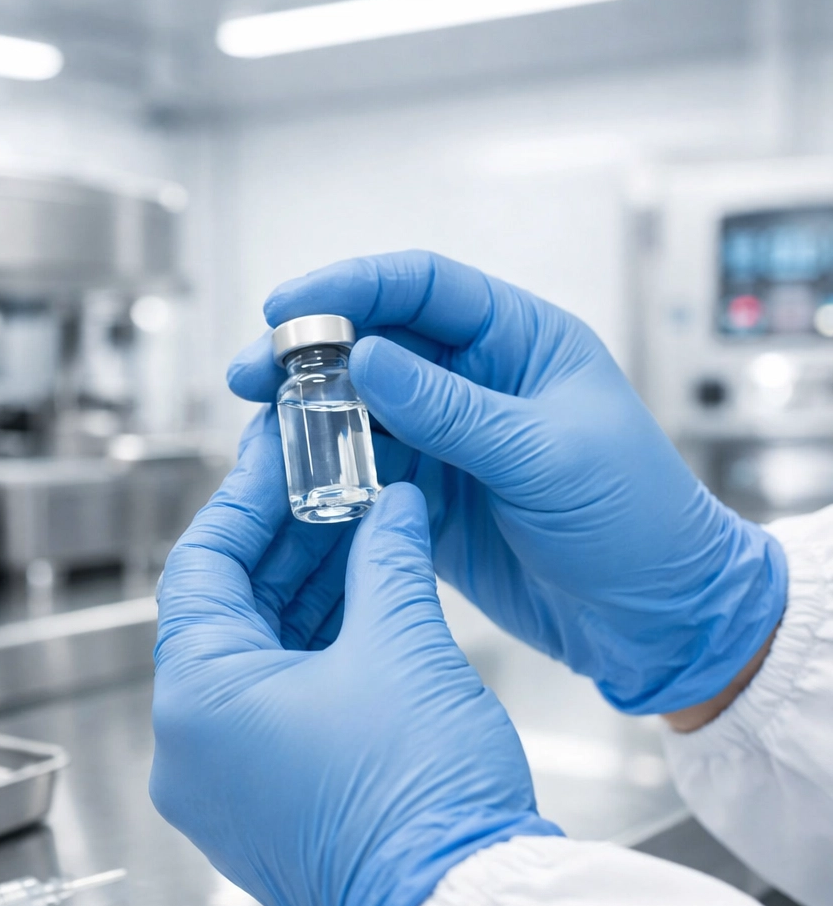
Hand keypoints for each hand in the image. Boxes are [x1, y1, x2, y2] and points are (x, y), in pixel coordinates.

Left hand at [150, 411, 560, 905]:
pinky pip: (282, 692)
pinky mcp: (274, 791)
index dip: (243, 498)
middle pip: (229, 605)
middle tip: (330, 479)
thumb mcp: (401, 647)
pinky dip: (320, 639)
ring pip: (260, 649)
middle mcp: (195, 744)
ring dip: (309, 586)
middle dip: (286, 537)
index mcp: (197, 701)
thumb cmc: (417, 800)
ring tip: (358, 524)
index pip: (200, 564)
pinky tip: (364, 591)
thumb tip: (392, 507)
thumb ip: (386, 557)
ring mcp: (232, 774)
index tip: (276, 454)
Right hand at [227, 250, 786, 713]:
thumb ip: (452, 410)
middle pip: (378, 344)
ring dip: (311, 416)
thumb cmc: (635, 522)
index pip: (423, 288)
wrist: (653, 618)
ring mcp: (451, 440)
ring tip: (260, 429)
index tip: (289, 308)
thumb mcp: (546, 456)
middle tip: (252, 374)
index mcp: (521, 342)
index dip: (352, 288)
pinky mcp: (432, 496)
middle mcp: (478, 381)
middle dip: (311, 353)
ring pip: (362, 410)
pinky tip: (294, 478)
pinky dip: (329, 473)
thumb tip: (366, 358)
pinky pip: (367, 471)